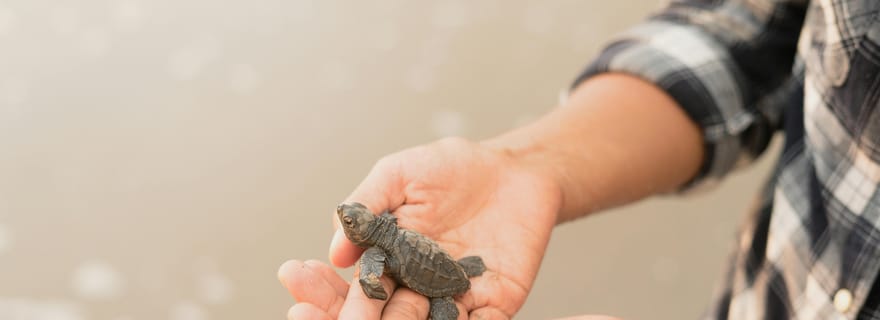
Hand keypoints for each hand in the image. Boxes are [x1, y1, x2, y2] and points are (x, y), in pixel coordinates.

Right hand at [282, 137, 562, 318]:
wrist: (515, 169)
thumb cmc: (452, 167)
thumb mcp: (400, 174)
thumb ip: (368, 207)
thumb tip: (336, 252)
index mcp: (389, 260)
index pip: (353, 288)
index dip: (324, 296)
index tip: (299, 298)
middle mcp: (417, 285)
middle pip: (382, 316)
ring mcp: (455, 297)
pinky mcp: (494, 302)